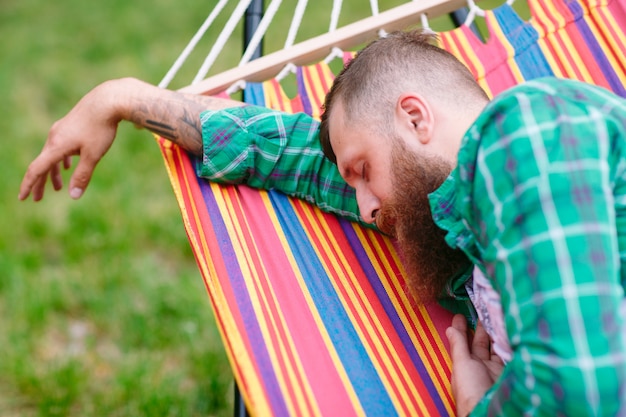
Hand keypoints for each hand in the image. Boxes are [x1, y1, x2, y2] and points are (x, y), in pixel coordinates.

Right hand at [19, 80, 124, 200]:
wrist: (107, 101)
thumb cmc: (101, 129)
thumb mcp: (93, 156)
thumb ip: (82, 176)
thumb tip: (73, 196)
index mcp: (56, 146)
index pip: (36, 169)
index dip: (29, 185)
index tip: (23, 198)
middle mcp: (54, 137)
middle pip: (43, 164)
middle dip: (40, 183)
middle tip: (38, 199)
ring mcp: (61, 130)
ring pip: (52, 155)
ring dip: (53, 172)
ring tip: (58, 187)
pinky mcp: (70, 125)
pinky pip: (61, 146)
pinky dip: (61, 159)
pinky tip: (68, 165)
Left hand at [446, 314, 503, 415]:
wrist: (492, 408)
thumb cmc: (471, 389)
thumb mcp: (462, 364)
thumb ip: (458, 346)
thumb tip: (449, 329)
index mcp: (465, 365)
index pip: (463, 342)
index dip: (461, 328)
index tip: (460, 315)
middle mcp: (480, 366)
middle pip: (481, 343)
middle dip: (482, 327)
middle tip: (483, 310)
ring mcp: (495, 369)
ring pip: (496, 347)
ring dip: (496, 333)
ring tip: (496, 316)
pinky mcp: (509, 371)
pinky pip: (508, 354)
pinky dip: (509, 343)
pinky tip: (509, 330)